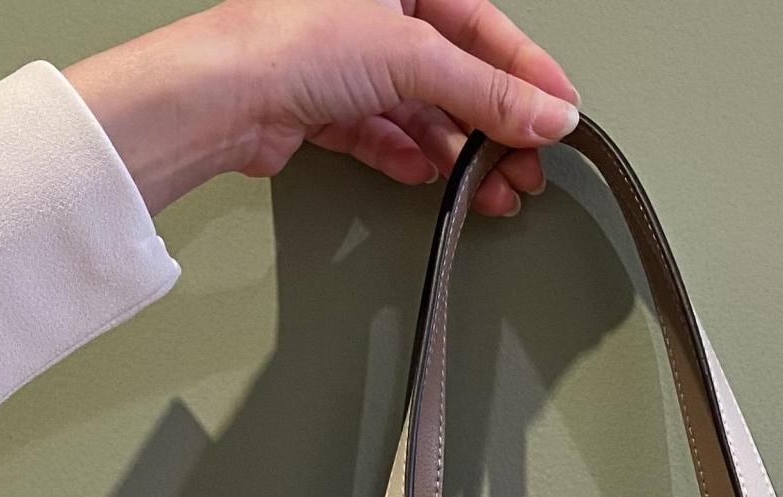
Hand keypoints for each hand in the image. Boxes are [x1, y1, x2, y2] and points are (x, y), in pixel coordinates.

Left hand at [64, 0, 579, 219]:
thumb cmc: (294, 41)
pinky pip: (382, 135)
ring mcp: (345, 63)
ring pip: (421, 112)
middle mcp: (371, 15)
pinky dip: (408, 159)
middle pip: (454, 75)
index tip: (560, 117)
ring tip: (488, 193)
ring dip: (457, 155)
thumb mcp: (414, 56)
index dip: (527, 75)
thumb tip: (548, 114)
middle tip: (525, 170)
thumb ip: (488, 90)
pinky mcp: (323, 108)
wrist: (222, 95)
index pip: (483, 27)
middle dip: (494, 128)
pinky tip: (429, 181)